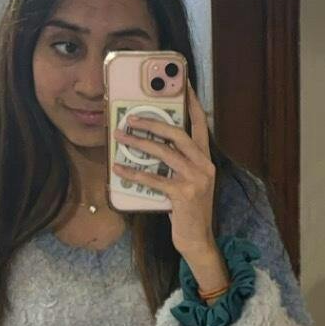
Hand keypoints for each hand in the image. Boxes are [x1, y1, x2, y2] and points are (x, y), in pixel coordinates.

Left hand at [115, 85, 217, 260]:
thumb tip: (153, 144)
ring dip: (139, 143)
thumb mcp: (189, 182)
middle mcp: (205, 166)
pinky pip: (154, 178)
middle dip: (153, 122)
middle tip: (131, 118)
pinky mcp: (184, 194)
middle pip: (178, 133)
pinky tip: (118, 169)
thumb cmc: (189, 211)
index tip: (183, 84)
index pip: (201, 124)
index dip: (193, 103)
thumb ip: (178, 163)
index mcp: (206, 160)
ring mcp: (196, 180)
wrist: (198, 241)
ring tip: (120, 137)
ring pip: (164, 152)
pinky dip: (134, 173)